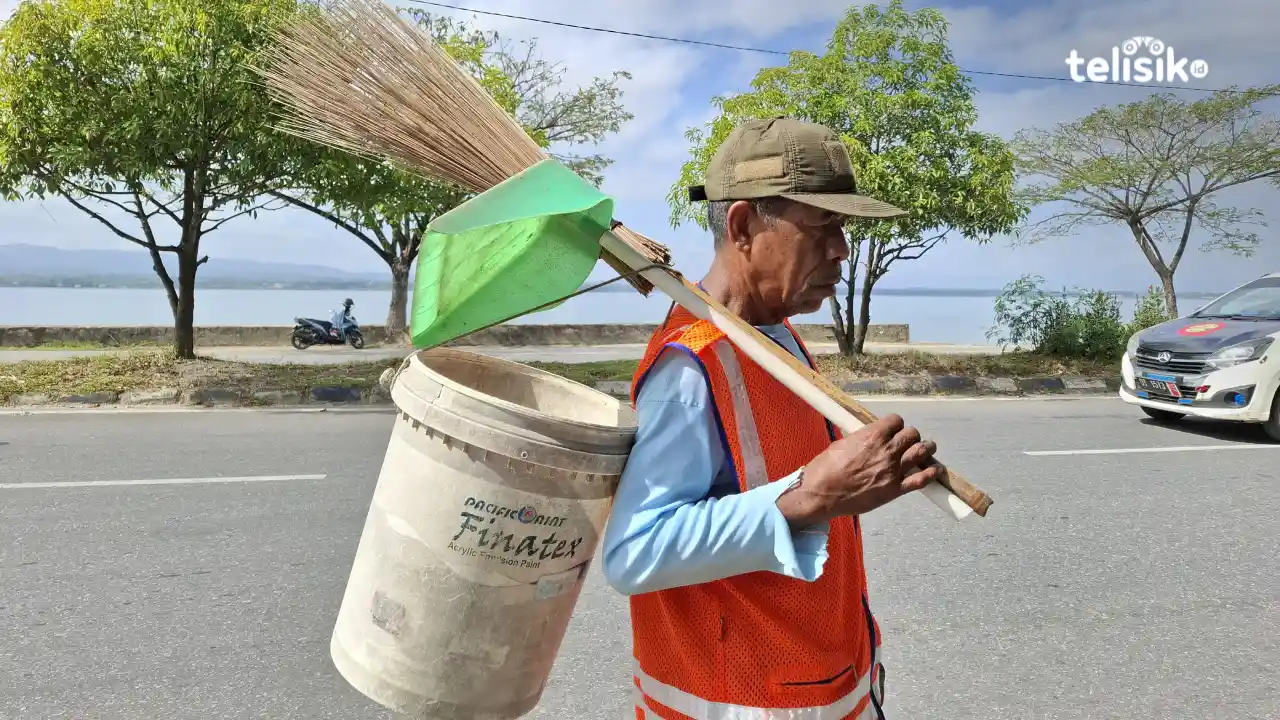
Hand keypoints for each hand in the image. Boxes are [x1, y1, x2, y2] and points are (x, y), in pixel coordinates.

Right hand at [776, 414, 941, 527]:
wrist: (821, 494)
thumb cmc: (825, 468)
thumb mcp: (842, 444)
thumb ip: (862, 439)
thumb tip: (870, 438)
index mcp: (872, 435)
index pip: (896, 421)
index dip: (896, 425)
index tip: (893, 430)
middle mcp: (887, 450)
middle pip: (912, 434)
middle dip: (910, 436)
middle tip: (907, 442)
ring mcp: (893, 470)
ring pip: (921, 451)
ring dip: (926, 448)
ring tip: (927, 449)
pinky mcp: (895, 489)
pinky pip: (921, 479)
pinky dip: (931, 473)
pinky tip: (935, 470)